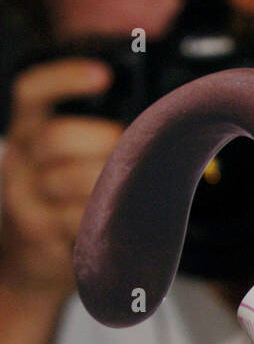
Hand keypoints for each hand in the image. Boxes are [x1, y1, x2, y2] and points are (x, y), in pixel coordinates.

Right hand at [0, 58, 123, 297]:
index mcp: (25, 136)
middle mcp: (18, 163)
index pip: (31, 93)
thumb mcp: (58, 170)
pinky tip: (120, 217)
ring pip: (69, 179)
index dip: (65, 78)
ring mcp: (24, 199)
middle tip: (128, 150)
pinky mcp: (38, 231)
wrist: (26, 268)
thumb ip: (83, 145)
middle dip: (99, 139)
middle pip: (55, 138)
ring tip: (131, 188)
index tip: (103, 75)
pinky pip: (76, 217)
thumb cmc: (55, 211)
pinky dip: (104, 216)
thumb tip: (144, 129)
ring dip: (108, 182)